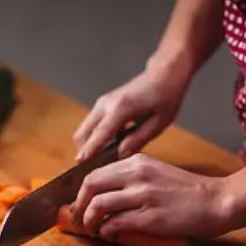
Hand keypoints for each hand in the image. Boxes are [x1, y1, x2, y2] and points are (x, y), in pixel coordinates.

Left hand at [72, 153, 232, 239]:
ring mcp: (143, 195)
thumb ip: (132, 179)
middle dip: (80, 206)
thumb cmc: (188, 192)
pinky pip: (115, 224)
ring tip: (95, 230)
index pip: (95, 173)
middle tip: (81, 220)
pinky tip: (111, 235)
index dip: (81, 193)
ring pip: (99, 205)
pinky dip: (107, 231)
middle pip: (91, 186)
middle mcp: (137, 174)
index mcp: (137, 162)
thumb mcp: (157, 173)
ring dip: (90, 221)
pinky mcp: (150, 217)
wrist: (217, 201)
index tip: (80, 205)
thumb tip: (106, 195)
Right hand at [73, 61, 190, 161]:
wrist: (162, 76)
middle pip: (83, 133)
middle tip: (95, 170)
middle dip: (85, 152)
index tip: (80, 164)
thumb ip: (137, 140)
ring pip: (84, 130)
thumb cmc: (165, 98)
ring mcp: (102, 104)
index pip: (100, 133)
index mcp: (121, 108)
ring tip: (104, 161)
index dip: (90, 150)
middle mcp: (106, 104)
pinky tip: (109, 149)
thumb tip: (120, 156)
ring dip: (89, 146)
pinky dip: (94, 139)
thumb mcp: (157, 124)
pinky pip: (91, 126)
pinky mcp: (102, 105)